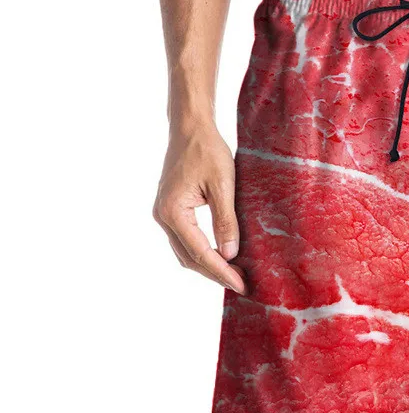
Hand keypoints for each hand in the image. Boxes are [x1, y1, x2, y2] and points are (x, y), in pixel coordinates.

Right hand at [153, 123, 246, 293]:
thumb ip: (226, 221)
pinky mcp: (171, 209)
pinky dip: (203, 251)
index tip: (241, 285)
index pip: (200, 253)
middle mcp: (163, 216)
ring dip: (208, 265)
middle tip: (241, 284)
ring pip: (185, 252)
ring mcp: (164, 213)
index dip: (222, 272)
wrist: (190, 128)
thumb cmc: (207, 151)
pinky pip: (186, 239)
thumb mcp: (223, 186)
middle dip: (215, 273)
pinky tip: (222, 254)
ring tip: (235, 274)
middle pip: (189, 258)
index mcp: (173, 212)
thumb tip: (230, 255)